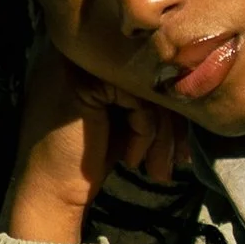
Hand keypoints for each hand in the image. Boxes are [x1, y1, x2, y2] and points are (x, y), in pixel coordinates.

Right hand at [0, 37, 192, 242]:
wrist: (50, 192)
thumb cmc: (86, 159)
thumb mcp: (120, 120)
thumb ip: (145, 95)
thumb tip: (194, 88)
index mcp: (88, 56)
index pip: (145, 68)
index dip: (168, 105)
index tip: (178, 144)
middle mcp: (81, 51)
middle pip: (150, 74)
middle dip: (173, 120)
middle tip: (179, 158)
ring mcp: (80, 64)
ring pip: (149, 88)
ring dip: (163, 134)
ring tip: (159, 168)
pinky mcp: (86, 83)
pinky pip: (140, 99)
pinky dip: (146, 132)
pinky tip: (132, 159)